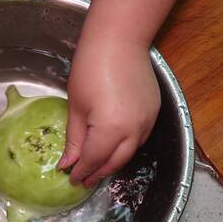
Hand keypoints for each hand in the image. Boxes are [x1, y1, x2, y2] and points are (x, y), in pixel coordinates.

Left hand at [58, 42, 159, 187]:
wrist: (119, 40)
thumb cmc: (90, 69)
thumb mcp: (76, 106)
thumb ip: (74, 139)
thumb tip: (68, 164)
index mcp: (110, 130)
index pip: (94, 160)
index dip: (81, 171)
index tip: (71, 178)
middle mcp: (134, 131)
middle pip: (115, 162)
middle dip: (98, 173)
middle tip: (84, 180)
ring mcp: (147, 122)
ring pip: (129, 153)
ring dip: (113, 163)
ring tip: (97, 169)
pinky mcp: (153, 112)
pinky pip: (140, 139)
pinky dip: (125, 149)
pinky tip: (114, 149)